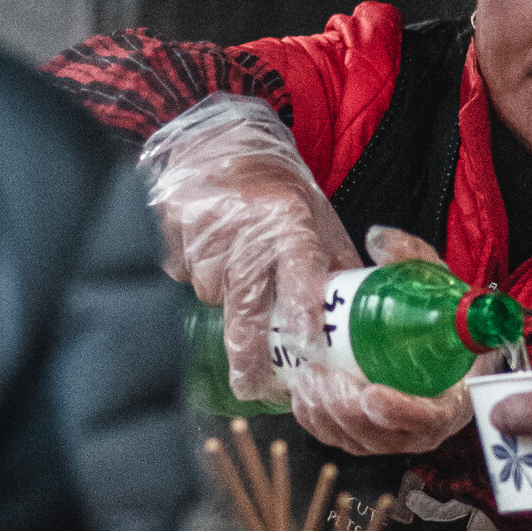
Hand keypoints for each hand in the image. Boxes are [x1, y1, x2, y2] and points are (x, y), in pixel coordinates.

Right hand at [139, 96, 359, 400]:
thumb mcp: (319, 218)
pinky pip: (186, 276)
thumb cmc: (278, 187)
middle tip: (252, 387)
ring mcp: (203, 233)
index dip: (301, 307)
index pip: (297, 269)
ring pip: (215, 294)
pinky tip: (213, 252)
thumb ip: (335, 265)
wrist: (221, 143)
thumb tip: (358, 318)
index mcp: (288, 219)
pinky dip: (201, 276)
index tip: (306, 343)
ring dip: (228, 297)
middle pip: (245, 303)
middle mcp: (244, 229)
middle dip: (249, 352)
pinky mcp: (173, 235)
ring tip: (240, 266)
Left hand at [286, 222, 469, 454]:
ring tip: (308, 380)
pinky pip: (340, 438)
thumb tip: (376, 239)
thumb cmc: (437, 311)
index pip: (430, 419)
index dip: (400, 413)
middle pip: (385, 436)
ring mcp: (394, 432)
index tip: (371, 393)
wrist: (428, 332)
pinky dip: (317, 422)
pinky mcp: (368, 433)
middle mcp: (424, 424)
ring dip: (327, 415)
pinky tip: (303, 395)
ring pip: (357, 439)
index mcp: (452, 397)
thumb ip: (411, 256)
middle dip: (347, 411)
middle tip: (322, 378)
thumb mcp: (433, 279)